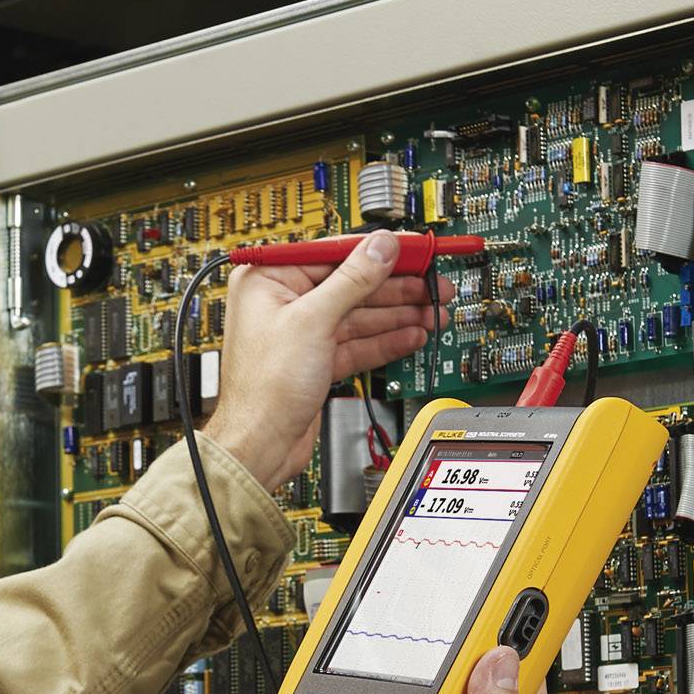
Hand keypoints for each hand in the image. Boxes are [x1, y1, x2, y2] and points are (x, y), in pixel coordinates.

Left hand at [202, 231, 451, 490]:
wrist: (260, 445)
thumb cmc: (263, 389)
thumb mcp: (313, 321)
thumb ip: (352, 280)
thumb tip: (380, 248)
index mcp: (268, 278)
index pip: (334, 252)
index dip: (379, 252)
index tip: (413, 249)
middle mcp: (284, 301)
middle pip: (351, 284)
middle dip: (396, 287)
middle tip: (432, 284)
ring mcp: (302, 332)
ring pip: (359, 315)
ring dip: (399, 315)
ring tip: (433, 311)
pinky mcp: (317, 360)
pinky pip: (358, 342)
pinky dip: (386, 341)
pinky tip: (412, 335)